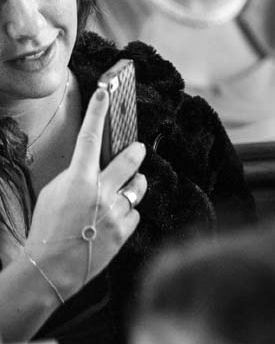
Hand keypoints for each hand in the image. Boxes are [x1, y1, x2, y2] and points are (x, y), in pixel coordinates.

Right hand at [24, 86, 146, 300]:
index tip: (104, 93)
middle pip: (131, 158)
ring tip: (121, 192)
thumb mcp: (54, 194)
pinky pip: (135, 212)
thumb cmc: (47, 230)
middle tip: (135, 150)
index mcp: (79, 180)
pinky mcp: (126, 229)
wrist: (50, 269)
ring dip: (133, 186)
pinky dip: (126, 214)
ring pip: (139, 186)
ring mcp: (116, 210)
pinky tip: (111, 222)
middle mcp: (102, 192)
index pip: (89, 138)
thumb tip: (95, 169)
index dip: (97, 112)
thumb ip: (78, 177)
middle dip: (135, 152)